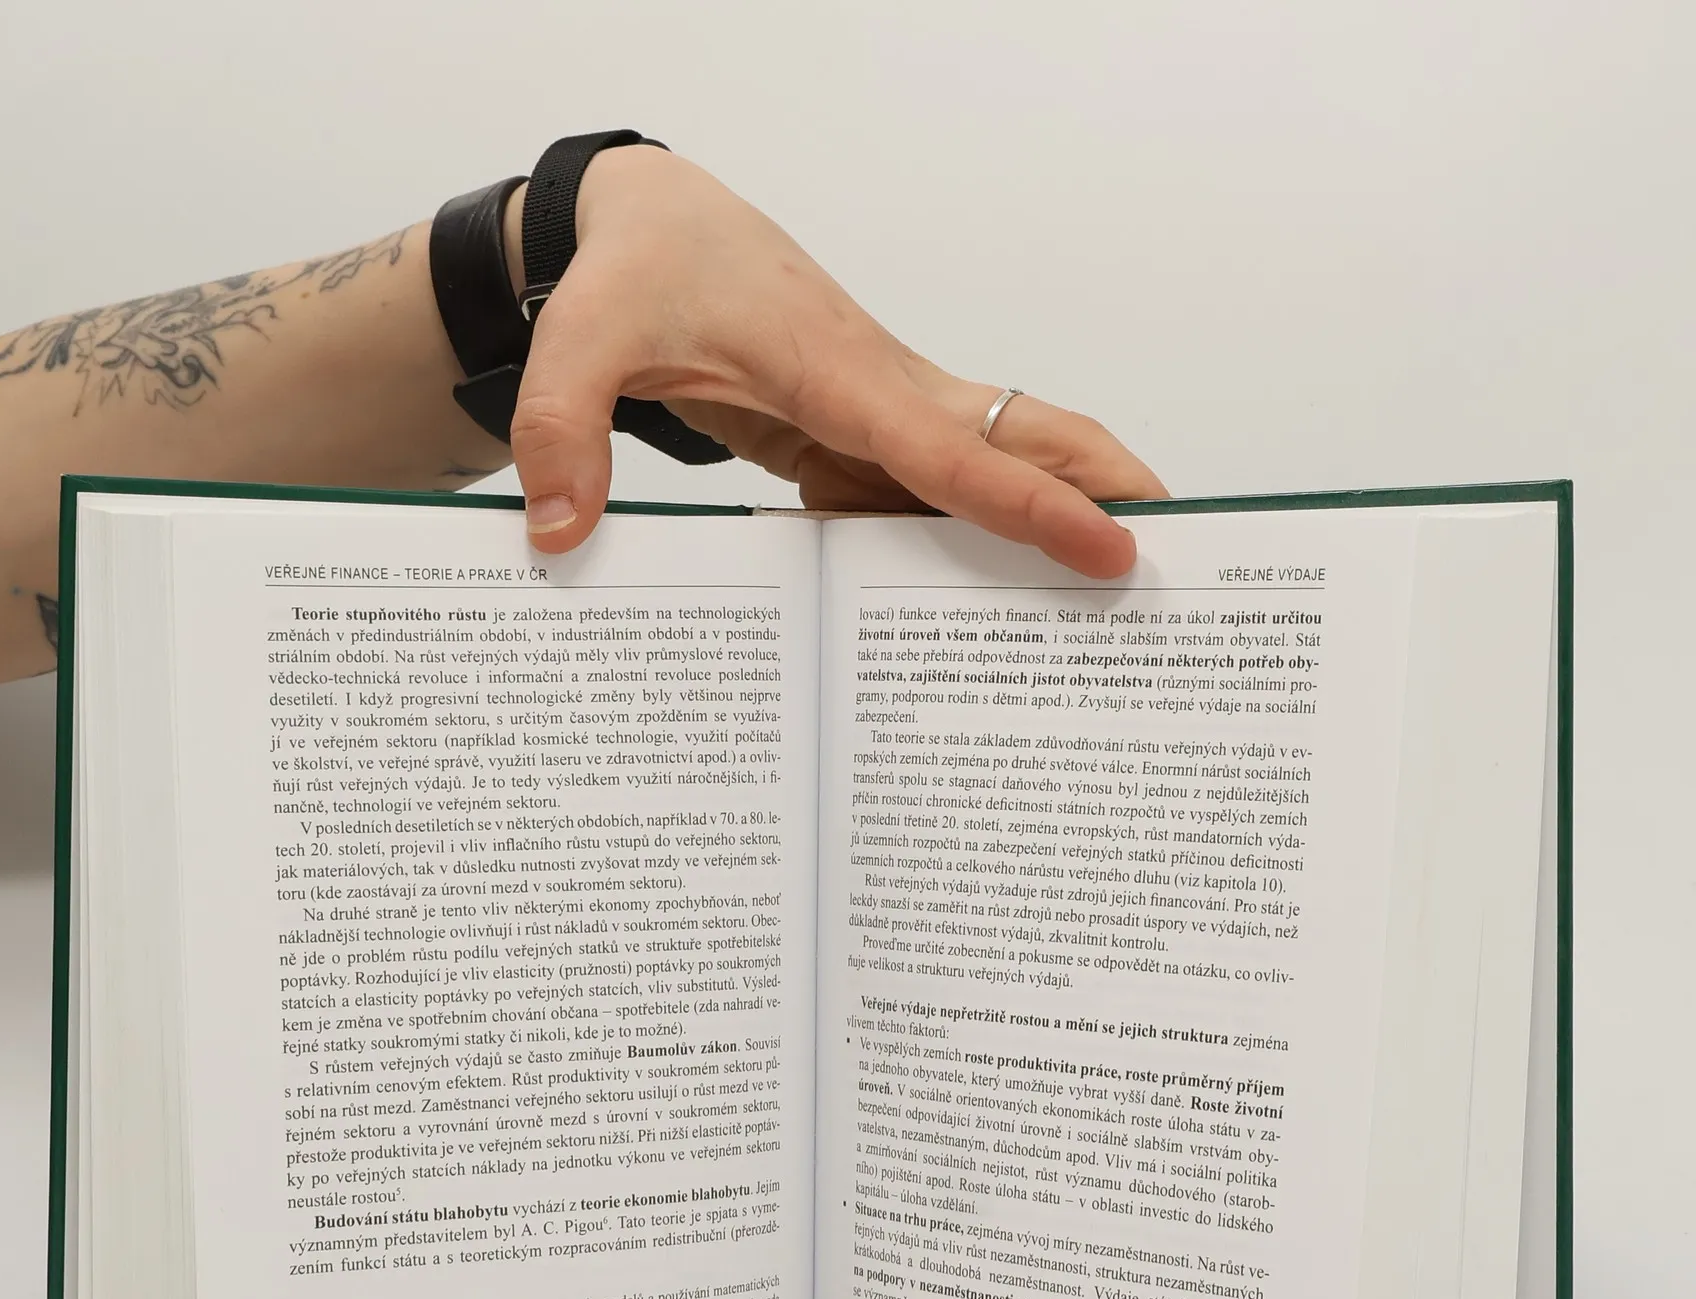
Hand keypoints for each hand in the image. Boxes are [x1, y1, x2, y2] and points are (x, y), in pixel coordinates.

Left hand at [506, 145, 1163, 574]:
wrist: (654, 227)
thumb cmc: (634, 270)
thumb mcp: (578, 343)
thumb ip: (566, 431)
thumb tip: (562, 536)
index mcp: (837, 369)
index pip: (956, 449)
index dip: (1035, 508)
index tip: (1116, 553)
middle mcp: (886, 392)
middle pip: (1028, 440)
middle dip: (1110, 494)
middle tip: (1192, 569)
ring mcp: (883, 416)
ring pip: (999, 468)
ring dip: (1062, 524)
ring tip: (1125, 614)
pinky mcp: (862, 439)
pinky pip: (941, 496)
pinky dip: (987, 540)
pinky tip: (998, 613)